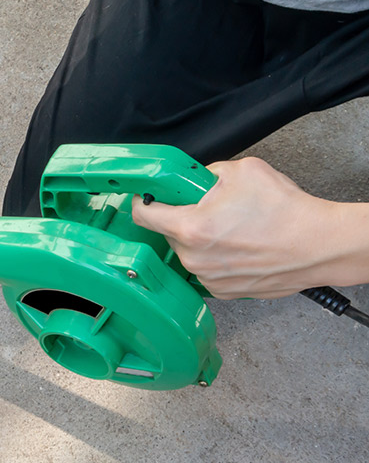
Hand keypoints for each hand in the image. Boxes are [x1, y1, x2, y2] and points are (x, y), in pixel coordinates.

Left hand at [131, 157, 366, 299]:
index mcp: (190, 228)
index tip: (148, 196)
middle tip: (208, 208)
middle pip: (167, 232)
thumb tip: (190, 180)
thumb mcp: (240, 171)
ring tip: (231, 229)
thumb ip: (204, 174)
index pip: (143, 215)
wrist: (319, 245)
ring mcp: (207, 278)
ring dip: (199, 239)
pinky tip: (238, 247)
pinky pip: (205, 269)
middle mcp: (193, 258)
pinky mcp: (221, 291)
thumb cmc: (285, 211)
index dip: (144, 200)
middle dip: (181, 217)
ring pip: (187, 252)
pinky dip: (214, 257)